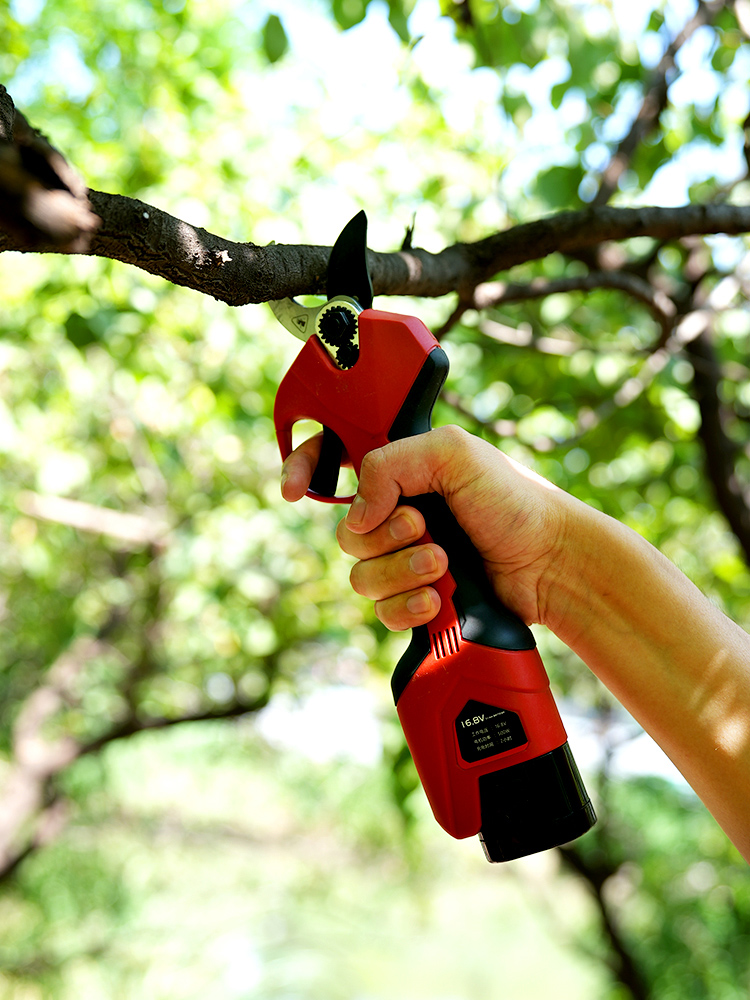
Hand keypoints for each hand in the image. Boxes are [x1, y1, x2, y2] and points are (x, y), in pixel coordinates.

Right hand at [282, 426, 569, 632]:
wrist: (550, 563)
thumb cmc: (514, 501)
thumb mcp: (453, 454)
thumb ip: (390, 465)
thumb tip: (357, 511)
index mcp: (401, 469)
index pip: (331, 460)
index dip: (303, 470)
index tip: (294, 489)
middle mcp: (397, 513)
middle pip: (345, 532)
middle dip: (383, 535)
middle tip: (425, 527)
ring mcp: (405, 558)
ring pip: (360, 575)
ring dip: (400, 571)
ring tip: (443, 564)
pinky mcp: (416, 599)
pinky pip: (382, 610)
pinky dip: (407, 606)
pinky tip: (435, 600)